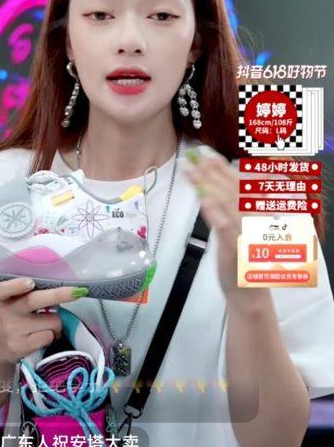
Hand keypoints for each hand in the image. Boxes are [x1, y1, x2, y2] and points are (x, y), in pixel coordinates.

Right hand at [0, 278, 86, 364]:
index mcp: (4, 297)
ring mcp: (13, 330)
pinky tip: (42, 336)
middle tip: (77, 292)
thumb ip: (33, 293)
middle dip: (58, 295)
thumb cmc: (17, 317)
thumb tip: (65, 290)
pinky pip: (50, 336)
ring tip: (45, 325)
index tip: (30, 283)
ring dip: (57, 322)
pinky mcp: (21, 346)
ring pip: (52, 320)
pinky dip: (53, 335)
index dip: (16, 286)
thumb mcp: (17, 302)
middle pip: (32, 301)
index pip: (1, 290)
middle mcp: (6, 312)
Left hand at [183, 149, 240, 299]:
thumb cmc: (242, 263)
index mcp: (257, 215)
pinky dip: (212, 210)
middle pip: (232, 188)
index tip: (208, 153)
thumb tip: (211, 189)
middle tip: (196, 153)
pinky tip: (201, 197)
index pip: (240, 184)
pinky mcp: (236, 247)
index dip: (223, 168)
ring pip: (226, 201)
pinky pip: (224, 224)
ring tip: (190, 168)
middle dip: (212, 169)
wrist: (249, 293)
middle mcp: (255, 220)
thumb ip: (228, 212)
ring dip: (207, 183)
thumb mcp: (237, 233)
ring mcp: (247, 233)